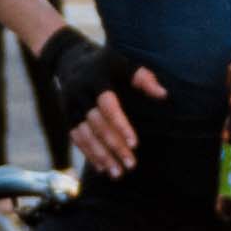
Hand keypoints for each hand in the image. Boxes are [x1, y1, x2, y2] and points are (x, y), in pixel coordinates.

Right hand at [38, 26, 159, 178]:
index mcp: (97, 80)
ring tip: (117, 173)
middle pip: (97, 125)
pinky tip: (101, 168)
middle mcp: (81, 93)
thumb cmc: (106, 64)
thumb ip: (144, 79)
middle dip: (114, 146)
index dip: (120, 125)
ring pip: (85, 135)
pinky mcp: (66, 115)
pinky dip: (88, 153)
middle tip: (131, 165)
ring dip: (100, 155)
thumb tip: (164, 95)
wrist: (69, 58)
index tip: (135, 144)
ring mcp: (71, 105)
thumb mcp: (124, 64)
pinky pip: (76, 138)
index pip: (108, 106)